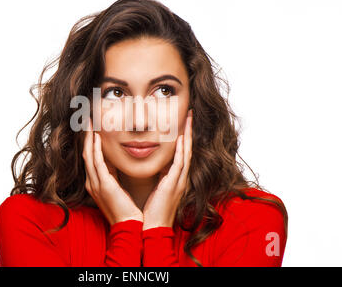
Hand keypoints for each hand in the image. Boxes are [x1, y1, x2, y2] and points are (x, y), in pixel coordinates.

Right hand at [82, 117, 142, 225]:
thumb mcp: (118, 188)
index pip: (90, 157)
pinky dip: (95, 149)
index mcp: (95, 183)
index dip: (90, 141)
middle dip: (86, 135)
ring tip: (89, 122)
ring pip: (88, 155)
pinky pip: (97, 163)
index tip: (92, 127)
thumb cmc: (127, 209)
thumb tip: (116, 161)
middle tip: (87, 119)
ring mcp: (95, 184)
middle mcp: (91, 182)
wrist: (129, 226)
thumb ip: (114, 175)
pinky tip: (96, 137)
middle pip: (86, 153)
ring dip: (88, 138)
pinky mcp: (103, 185)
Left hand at [142, 109, 192, 230]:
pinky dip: (182, 150)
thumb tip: (152, 164)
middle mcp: (179, 177)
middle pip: (186, 148)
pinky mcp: (174, 184)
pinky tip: (182, 137)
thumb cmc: (151, 211)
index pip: (180, 152)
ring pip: (186, 152)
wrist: (152, 228)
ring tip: (189, 119)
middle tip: (189, 114)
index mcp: (174, 178)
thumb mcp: (155, 189)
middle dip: (188, 130)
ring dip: (188, 134)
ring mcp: (179, 180)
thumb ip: (157, 176)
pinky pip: (180, 163)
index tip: (181, 122)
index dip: (182, 136)